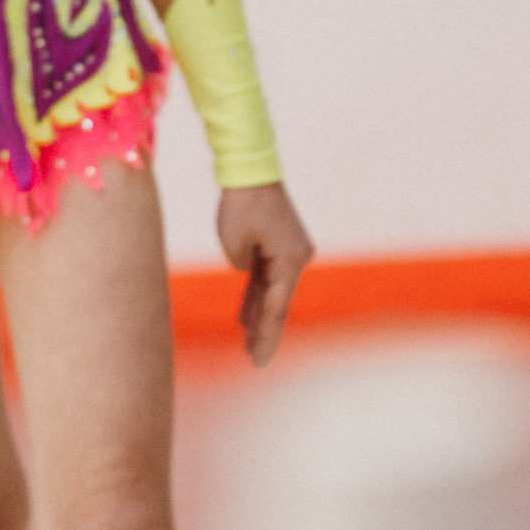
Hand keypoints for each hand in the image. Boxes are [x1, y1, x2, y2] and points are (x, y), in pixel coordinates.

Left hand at [218, 182, 313, 366]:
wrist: (251, 169)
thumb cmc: (241, 203)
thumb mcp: (234, 242)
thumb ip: (243, 265)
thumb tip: (247, 270)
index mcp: (290, 261)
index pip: (276, 306)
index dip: (267, 334)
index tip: (260, 359)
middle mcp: (296, 258)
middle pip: (276, 301)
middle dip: (264, 329)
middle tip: (255, 359)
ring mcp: (289, 250)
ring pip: (270, 289)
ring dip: (258, 312)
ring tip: (249, 342)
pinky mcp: (279, 243)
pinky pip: (266, 275)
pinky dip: (256, 292)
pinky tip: (247, 314)